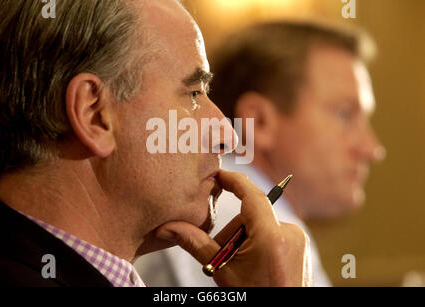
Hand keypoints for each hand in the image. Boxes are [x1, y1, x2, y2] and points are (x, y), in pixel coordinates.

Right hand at [155, 170, 311, 286]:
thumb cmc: (254, 297)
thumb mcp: (223, 271)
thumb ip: (196, 244)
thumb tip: (167, 228)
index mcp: (271, 236)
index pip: (251, 195)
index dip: (233, 180)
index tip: (217, 173)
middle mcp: (290, 233)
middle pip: (251, 215)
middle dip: (232, 230)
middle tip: (222, 255)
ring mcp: (298, 240)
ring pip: (261, 224)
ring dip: (244, 238)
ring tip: (238, 264)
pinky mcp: (300, 247)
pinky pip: (273, 233)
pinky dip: (258, 242)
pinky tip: (254, 264)